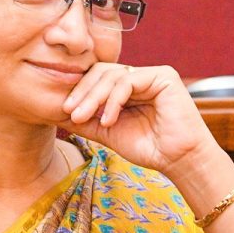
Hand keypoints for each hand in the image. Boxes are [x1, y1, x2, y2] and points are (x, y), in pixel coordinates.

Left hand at [58, 62, 218, 176]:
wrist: (178, 160)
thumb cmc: (148, 148)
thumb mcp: (107, 132)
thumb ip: (86, 120)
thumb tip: (54, 112)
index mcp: (128, 87)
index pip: (97, 78)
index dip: (79, 91)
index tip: (64, 111)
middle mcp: (140, 76)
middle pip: (101, 72)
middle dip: (82, 92)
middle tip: (68, 111)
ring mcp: (152, 74)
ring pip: (112, 75)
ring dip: (94, 97)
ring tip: (82, 117)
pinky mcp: (163, 76)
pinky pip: (128, 81)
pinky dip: (114, 100)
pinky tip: (108, 120)